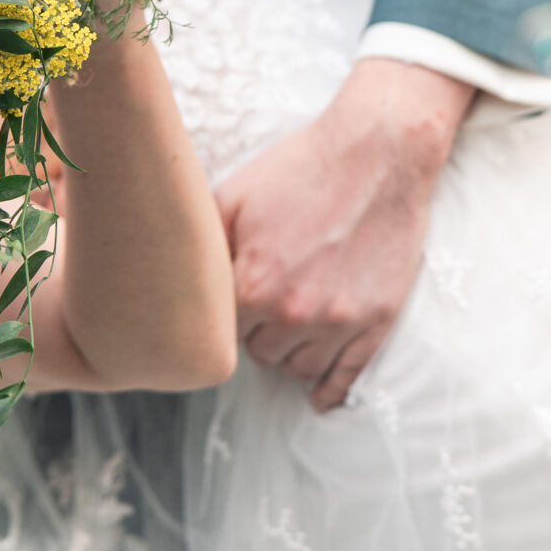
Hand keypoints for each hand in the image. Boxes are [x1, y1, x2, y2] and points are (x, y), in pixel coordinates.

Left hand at [216, 58, 473, 410]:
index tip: (229, 302)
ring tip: (291, 323)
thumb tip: (173, 274)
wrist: (377, 152)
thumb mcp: (233, 195)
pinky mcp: (377, 321)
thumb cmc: (301, 167)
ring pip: (300, 368)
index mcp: (253, 283)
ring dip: (291, 351)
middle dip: (258, 331)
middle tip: (265, 303)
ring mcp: (340, 321)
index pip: (219, 333)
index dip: (222, 316)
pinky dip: (331, 390)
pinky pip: (349, 376)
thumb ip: (202, 243)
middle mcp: (295, 311)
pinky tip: (320, 398)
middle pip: (260, 353)